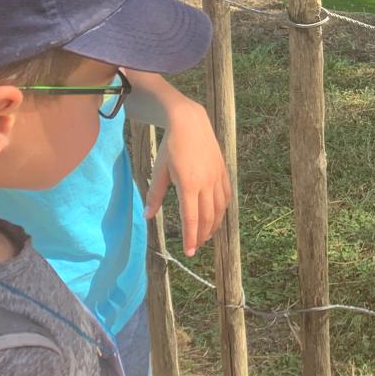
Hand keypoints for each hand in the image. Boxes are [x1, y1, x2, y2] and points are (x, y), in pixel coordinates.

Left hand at [145, 100, 231, 255]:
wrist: (190, 123)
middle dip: (202, 235)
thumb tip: (148, 216)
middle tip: (196, 246)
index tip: (189, 252)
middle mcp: (206, 184)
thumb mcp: (159, 171)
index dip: (191, 237)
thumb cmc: (171, 147)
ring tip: (206, 235)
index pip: (191, 219)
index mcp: (189, 185)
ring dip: (213, 225)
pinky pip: (226, 196)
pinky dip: (222, 210)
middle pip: (208, 218)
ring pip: (219, 209)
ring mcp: (217, 178)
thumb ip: (155, 195)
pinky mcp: (223, 171)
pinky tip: (217, 215)